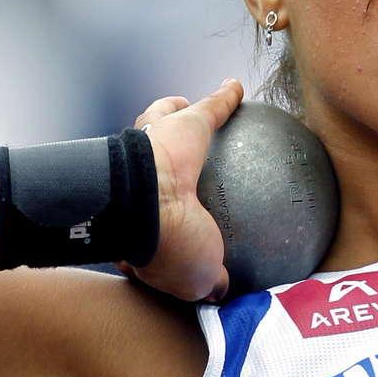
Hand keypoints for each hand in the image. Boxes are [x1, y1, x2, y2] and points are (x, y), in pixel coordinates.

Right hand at [114, 79, 242, 303]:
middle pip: (151, 157)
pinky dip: (224, 97)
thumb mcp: (195, 279)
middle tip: (177, 159)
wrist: (150, 206)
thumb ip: (209, 280)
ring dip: (176, 114)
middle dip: (157, 152)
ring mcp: (158, 146)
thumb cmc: (170, 246)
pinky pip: (210, 108)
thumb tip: (221, 288)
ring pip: (165, 122)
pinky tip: (238, 88)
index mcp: (140, 214)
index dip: (154, 203)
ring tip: (192, 113)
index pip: (148, 204)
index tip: (168, 210)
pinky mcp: (182, 124)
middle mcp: (144, 176)